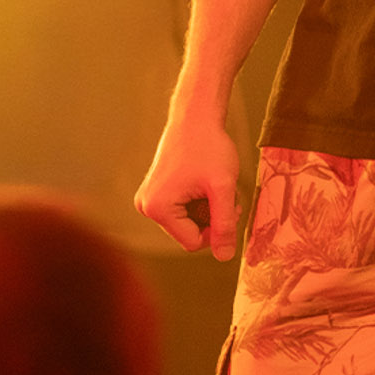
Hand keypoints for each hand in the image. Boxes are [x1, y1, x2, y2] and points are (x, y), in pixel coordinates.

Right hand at [135, 112, 241, 259]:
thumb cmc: (209, 147)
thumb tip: (225, 257)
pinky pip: (181, 211)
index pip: (193, 243)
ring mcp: (148, 199)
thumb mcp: (222, 187)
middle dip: (211, 218)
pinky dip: (198, 202)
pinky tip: (204, 182)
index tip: (228, 207)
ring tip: (214, 185)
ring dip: (206, 209)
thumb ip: (224, 224)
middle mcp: (146, 206)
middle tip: (223, 193)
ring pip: (187, 223)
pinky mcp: (155, 192)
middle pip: (188, 234)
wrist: (195, 117)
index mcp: (158, 208)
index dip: (216, 230)